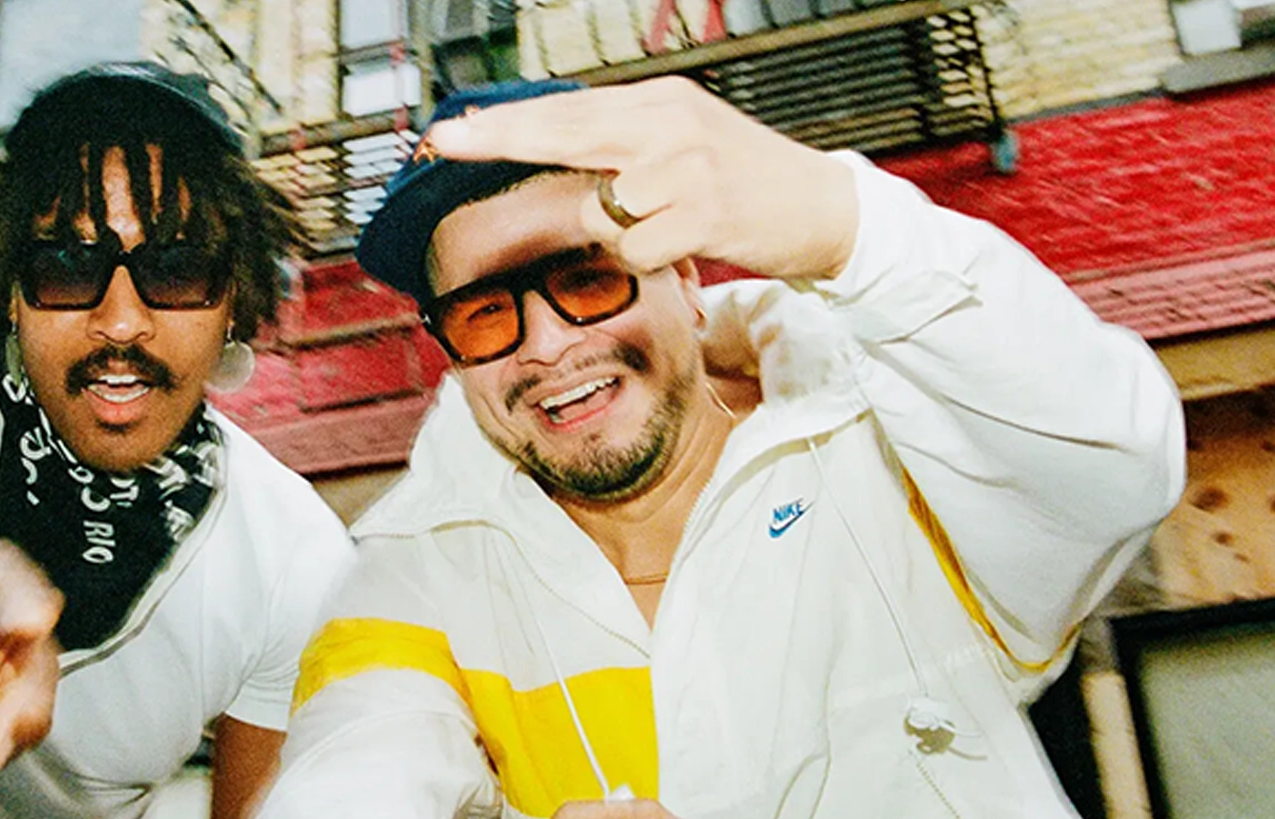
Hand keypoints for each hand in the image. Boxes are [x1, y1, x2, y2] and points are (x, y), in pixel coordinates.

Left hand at [424, 77, 857, 280]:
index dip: (506, 123)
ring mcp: (688, 166)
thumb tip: (554, 146)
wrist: (823, 207)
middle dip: (501, 142)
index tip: (455, 129)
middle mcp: (670, 124)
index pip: (566, 110)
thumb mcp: (683, 142)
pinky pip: (636, 248)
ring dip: (615, 234)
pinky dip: (646, 259)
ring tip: (661, 230)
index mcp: (660, 103)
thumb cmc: (747, 181)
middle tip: (451, 142)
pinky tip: (679, 248)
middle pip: (565, 133)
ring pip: (600, 208)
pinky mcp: (706, 211)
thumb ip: (624, 143)